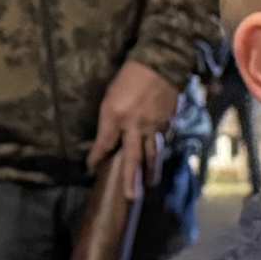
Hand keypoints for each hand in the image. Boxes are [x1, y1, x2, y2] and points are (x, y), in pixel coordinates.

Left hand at [88, 60, 181, 174]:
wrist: (161, 62)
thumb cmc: (130, 75)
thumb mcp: (111, 96)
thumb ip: (110, 120)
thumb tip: (111, 138)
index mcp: (116, 116)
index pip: (104, 144)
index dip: (97, 158)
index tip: (91, 169)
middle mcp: (135, 125)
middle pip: (133, 158)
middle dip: (131, 179)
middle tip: (131, 197)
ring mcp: (154, 125)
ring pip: (153, 154)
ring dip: (151, 171)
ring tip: (150, 184)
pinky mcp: (168, 121)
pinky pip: (163, 139)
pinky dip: (160, 149)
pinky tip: (160, 156)